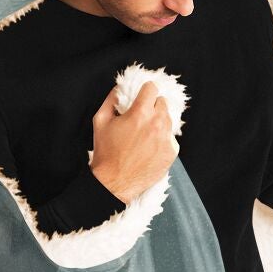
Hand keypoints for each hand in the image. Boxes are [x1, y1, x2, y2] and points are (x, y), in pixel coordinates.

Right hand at [89, 81, 177, 202]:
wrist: (114, 183)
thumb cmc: (106, 153)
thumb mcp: (100, 120)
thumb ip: (111, 99)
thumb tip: (120, 89)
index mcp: (140, 113)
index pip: (152, 88)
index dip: (145, 91)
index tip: (142, 97)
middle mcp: (157, 124)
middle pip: (163, 103)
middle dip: (152, 107)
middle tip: (142, 118)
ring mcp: (166, 139)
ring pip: (168, 120)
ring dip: (158, 123)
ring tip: (145, 135)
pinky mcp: (171, 153)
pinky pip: (171, 138)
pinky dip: (163, 139)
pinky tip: (150, 147)